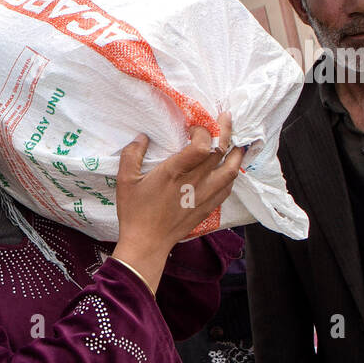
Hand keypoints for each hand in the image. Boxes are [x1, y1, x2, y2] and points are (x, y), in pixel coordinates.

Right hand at [111, 112, 243, 291]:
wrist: (147, 243)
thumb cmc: (135, 212)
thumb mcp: (125, 181)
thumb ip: (132, 155)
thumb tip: (142, 137)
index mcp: (173, 173)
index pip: (202, 146)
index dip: (203, 131)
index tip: (193, 128)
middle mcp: (193, 182)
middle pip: (220, 153)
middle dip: (226, 132)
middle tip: (226, 119)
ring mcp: (203, 196)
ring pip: (230, 171)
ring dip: (237, 154)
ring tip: (238, 142)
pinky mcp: (207, 207)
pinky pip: (227, 188)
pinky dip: (231, 175)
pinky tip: (229, 168)